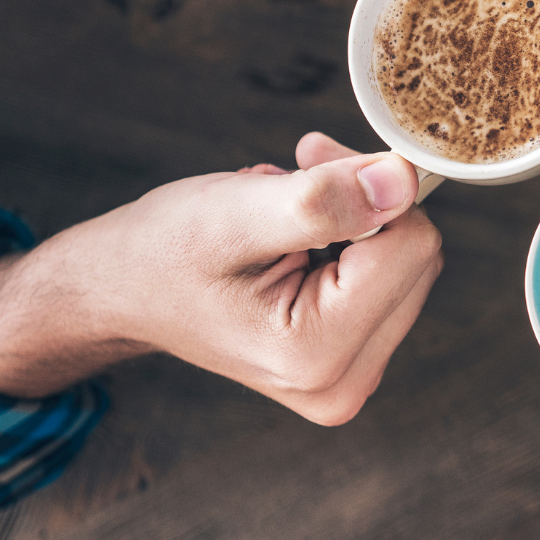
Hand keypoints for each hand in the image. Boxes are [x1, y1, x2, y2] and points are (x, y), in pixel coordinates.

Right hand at [0, 132, 443, 424]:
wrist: (122, 292)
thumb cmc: (164, 252)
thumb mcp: (236, 213)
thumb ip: (323, 201)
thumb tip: (403, 183)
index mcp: (318, 355)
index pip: (412, 243)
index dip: (369, 184)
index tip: (310, 156)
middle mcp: (344, 384)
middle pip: (417, 258)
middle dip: (365, 202)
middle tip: (297, 176)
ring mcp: (349, 380)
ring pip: (407, 265)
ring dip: (355, 221)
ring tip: (281, 218)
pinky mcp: (350, 363)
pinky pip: (389, 281)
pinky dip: (351, 246)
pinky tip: (296, 242)